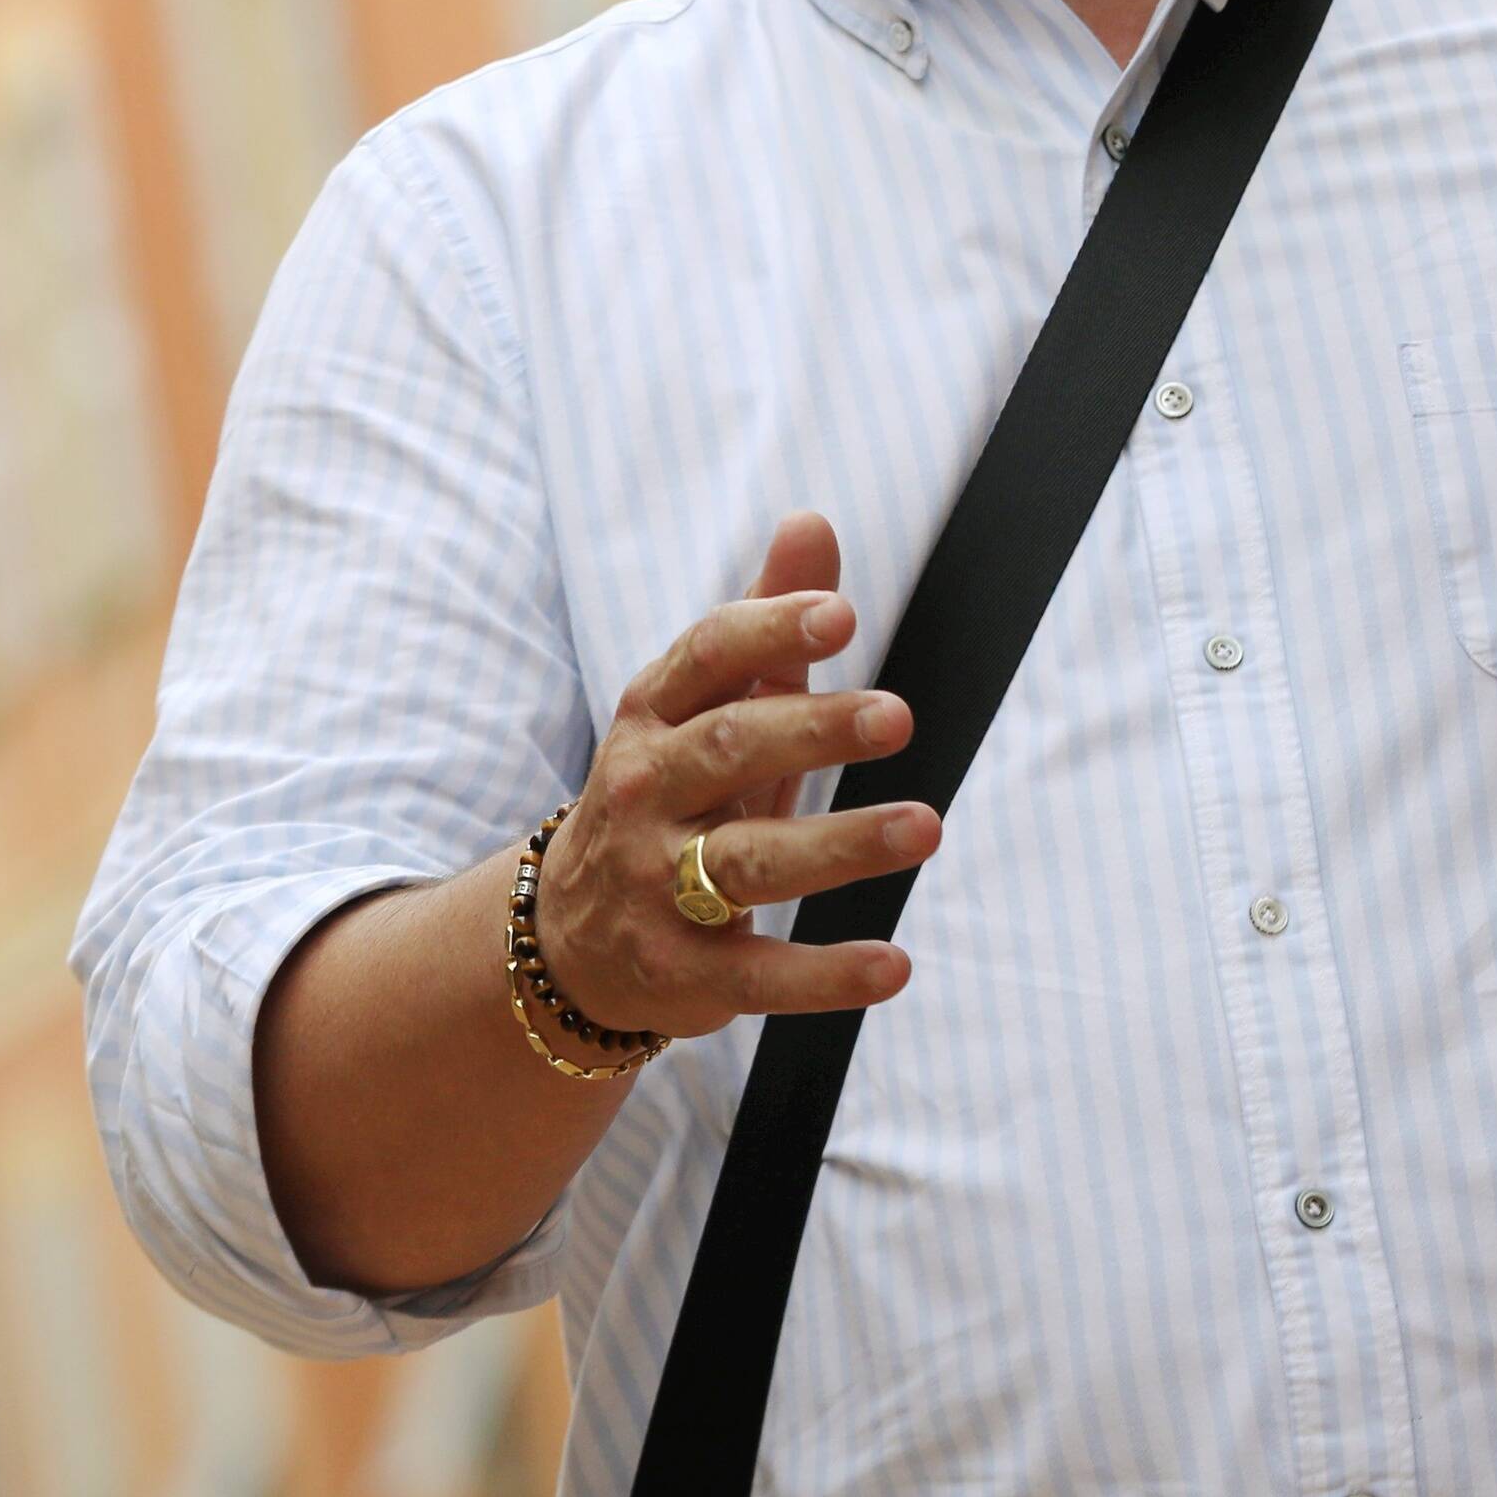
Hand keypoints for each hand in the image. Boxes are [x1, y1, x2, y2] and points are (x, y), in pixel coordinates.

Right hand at [535, 515, 937, 1039]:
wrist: (571, 934)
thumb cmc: (673, 793)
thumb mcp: (706, 708)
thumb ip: (766, 621)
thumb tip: (813, 521)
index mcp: (653, 716)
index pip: (705, 657)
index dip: (770, 631)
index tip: (841, 614)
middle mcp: (646, 794)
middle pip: (730, 751)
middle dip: (814, 730)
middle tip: (898, 716)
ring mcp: (657, 885)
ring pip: (748, 861)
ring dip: (840, 846)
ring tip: (925, 826)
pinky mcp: (684, 970)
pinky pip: (758, 973)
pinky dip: (825, 976)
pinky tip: (893, 966)